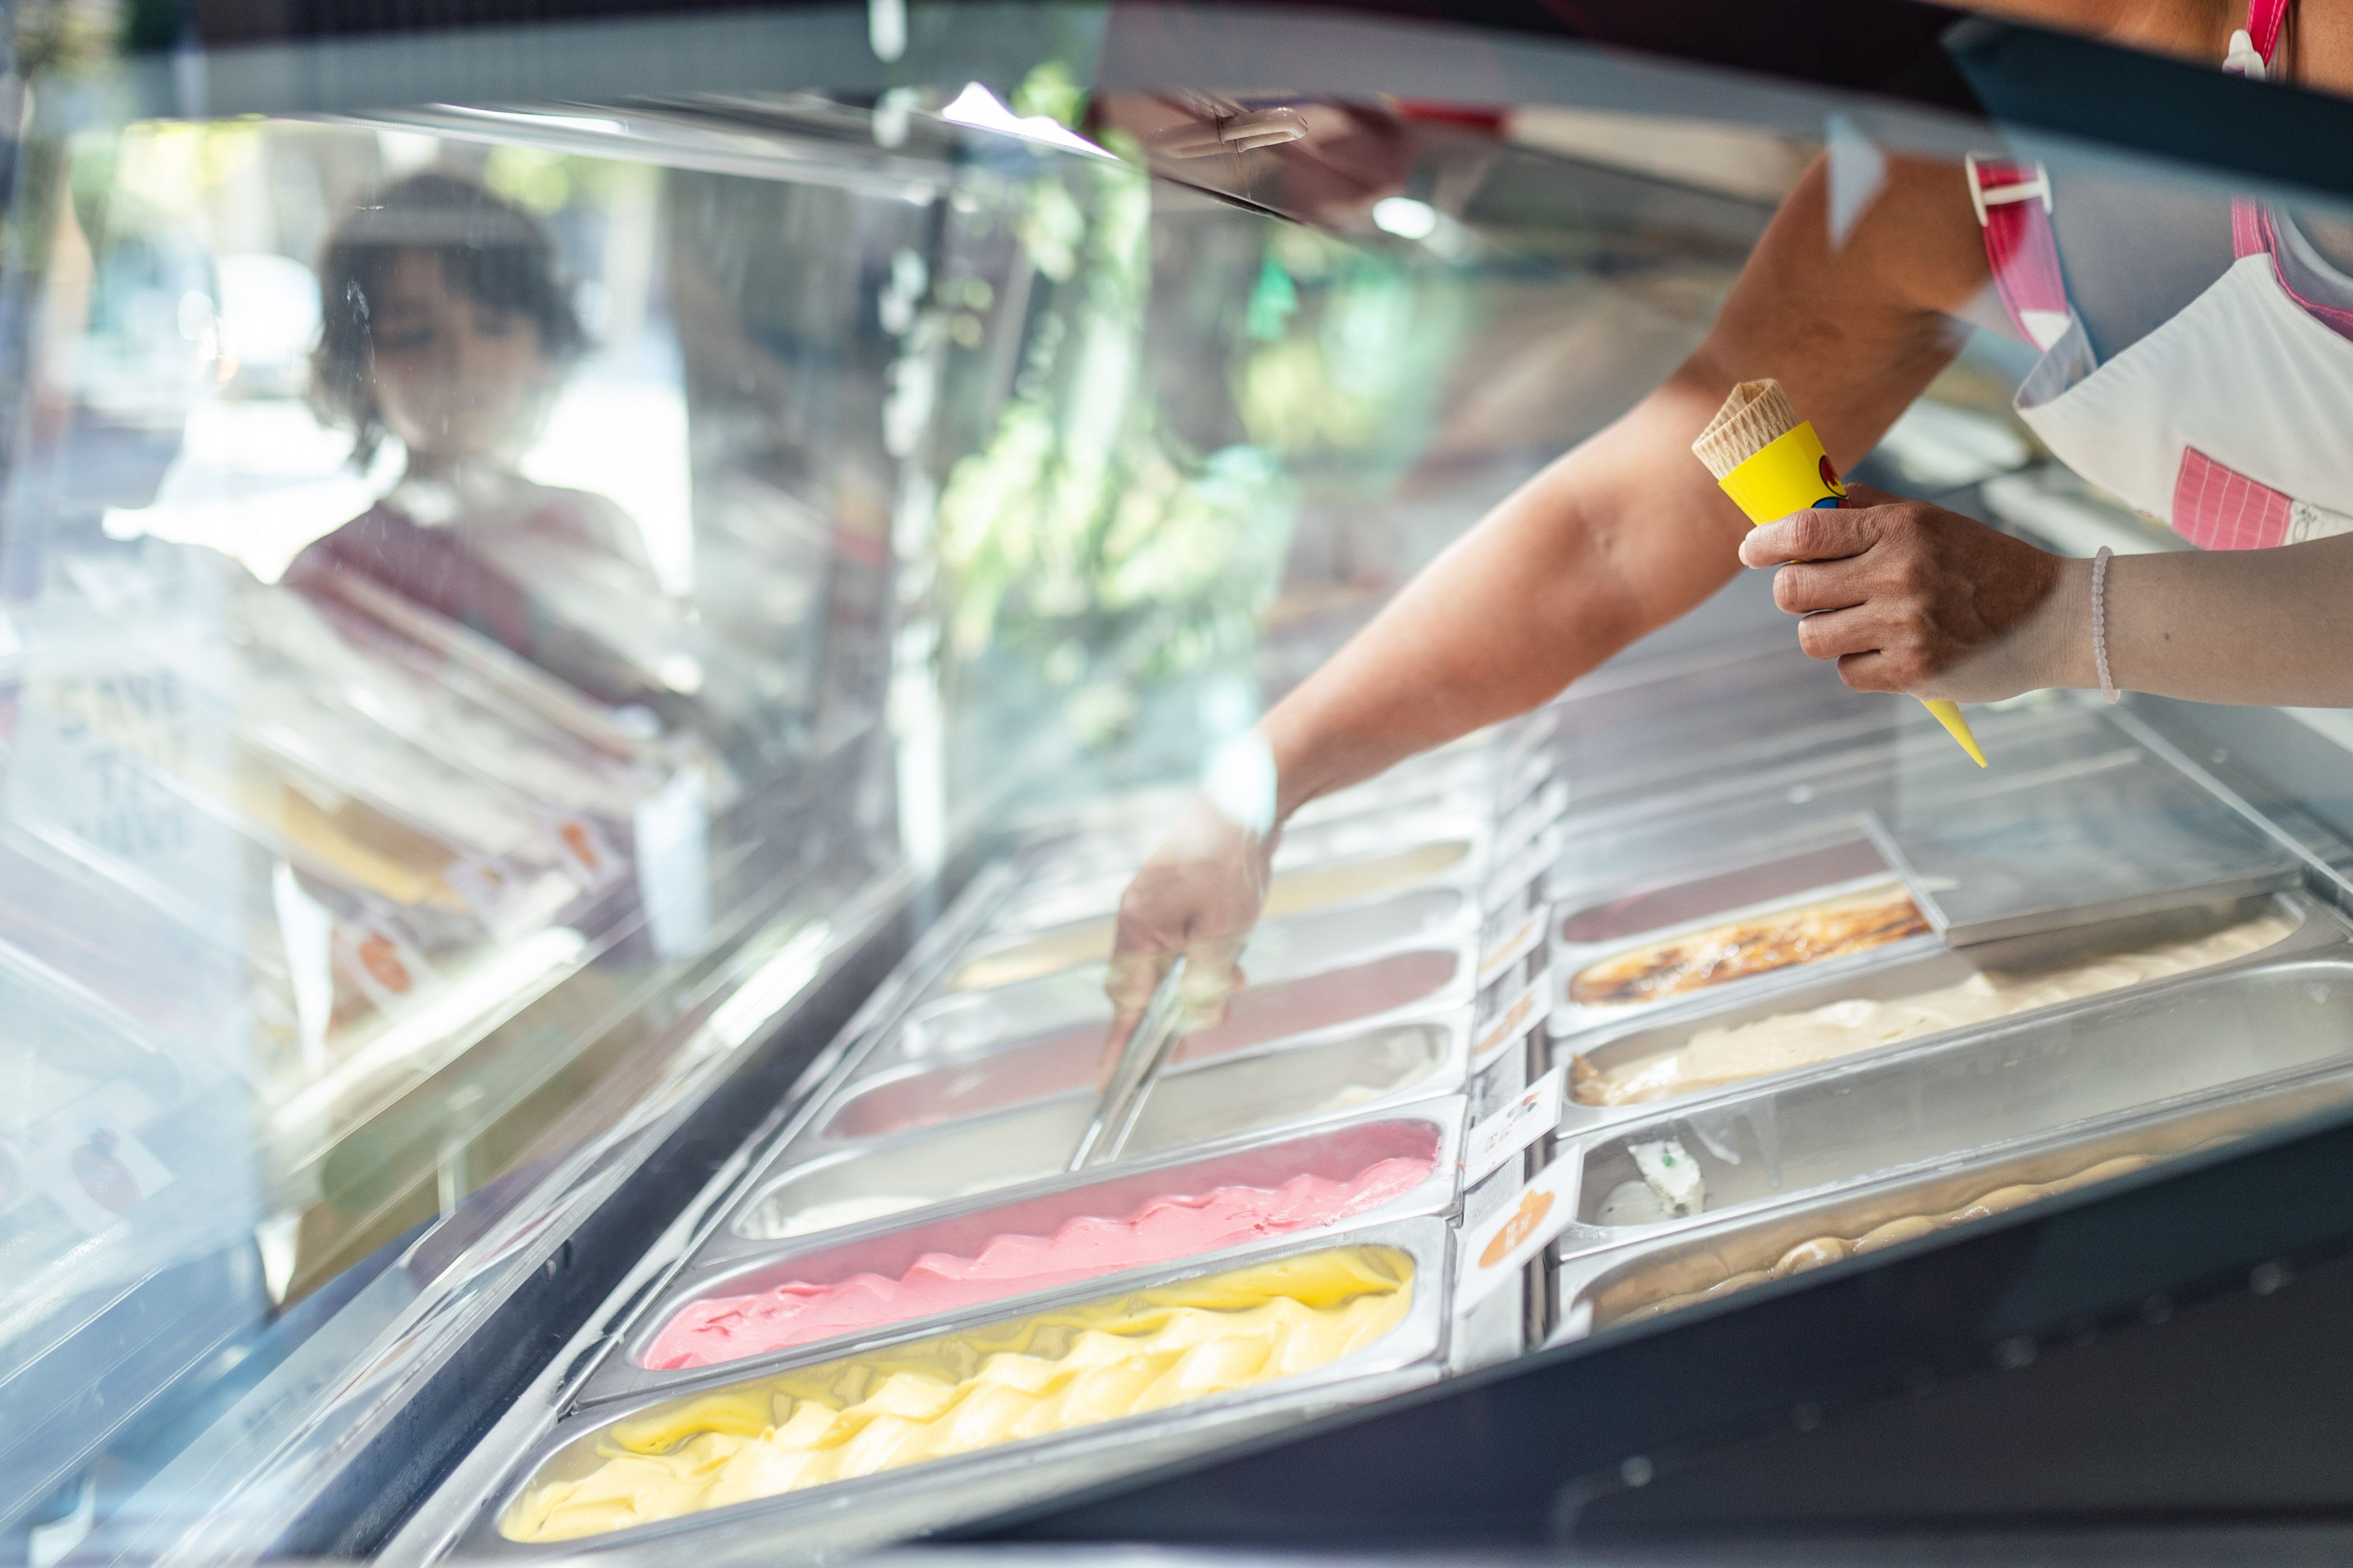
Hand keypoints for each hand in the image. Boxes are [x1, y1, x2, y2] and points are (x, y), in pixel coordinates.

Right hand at [1099, 796, 1277, 1086]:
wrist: (1247, 804)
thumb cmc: (1229, 864)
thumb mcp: (1224, 934)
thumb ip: (1205, 982)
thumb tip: (1197, 1019)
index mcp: (1137, 929)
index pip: (1123, 1003)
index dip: (1117, 1046)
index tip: (1105, 1084)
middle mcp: (1138, 920)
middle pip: (1144, 990)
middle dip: (1171, 1017)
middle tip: (1190, 1044)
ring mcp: (1157, 909)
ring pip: (1169, 969)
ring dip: (1198, 985)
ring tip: (1233, 985)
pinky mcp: (1178, 900)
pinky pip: (1183, 946)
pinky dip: (1206, 961)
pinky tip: (1234, 962)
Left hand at [1740, 483, 2081, 701]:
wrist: (2055, 617)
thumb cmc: (1981, 565)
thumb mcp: (1930, 522)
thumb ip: (1866, 512)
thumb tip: (1801, 506)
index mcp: (1901, 529)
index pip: (1806, 531)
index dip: (1766, 543)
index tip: (1752, 550)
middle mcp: (1901, 575)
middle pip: (1793, 592)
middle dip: (1794, 594)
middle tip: (1817, 593)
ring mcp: (1906, 626)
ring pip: (1812, 637)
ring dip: (1827, 632)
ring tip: (1864, 622)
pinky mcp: (1914, 672)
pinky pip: (1847, 672)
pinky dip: (1860, 664)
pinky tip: (1893, 649)